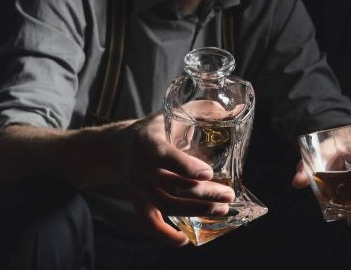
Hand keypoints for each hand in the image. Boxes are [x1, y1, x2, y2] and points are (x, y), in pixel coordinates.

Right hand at [120, 112, 234, 245]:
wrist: (120, 145)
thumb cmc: (155, 128)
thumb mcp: (172, 113)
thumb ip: (200, 110)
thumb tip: (231, 110)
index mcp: (148, 142)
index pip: (165, 156)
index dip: (186, 167)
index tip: (209, 174)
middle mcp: (140, 166)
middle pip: (171, 185)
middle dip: (202, 193)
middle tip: (228, 195)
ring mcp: (137, 187)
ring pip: (165, 204)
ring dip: (195, 210)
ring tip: (221, 210)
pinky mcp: (137, 200)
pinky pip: (148, 222)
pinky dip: (164, 235)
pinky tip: (184, 240)